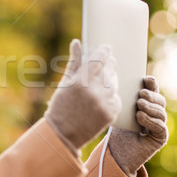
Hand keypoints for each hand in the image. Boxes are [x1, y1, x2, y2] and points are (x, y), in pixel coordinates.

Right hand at [45, 39, 121, 154]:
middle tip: (106, 63)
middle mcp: (94, 90)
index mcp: (80, 80)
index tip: (106, 48)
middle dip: (109, 64)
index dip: (104, 51)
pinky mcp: (111, 113)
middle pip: (109, 68)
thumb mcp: (65, 82)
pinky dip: (111, 96)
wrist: (63, 134)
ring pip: (114, 83)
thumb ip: (74, 62)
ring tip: (99, 85)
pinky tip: (100, 99)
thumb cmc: (61, 105)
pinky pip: (116, 98)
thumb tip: (76, 43)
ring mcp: (104, 103)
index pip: (99, 58)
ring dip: (109, 80)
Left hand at [108, 76, 168, 176]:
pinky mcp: (161, 138)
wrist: (117, 153)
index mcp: (148, 104)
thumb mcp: (120, 111)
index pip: (153, 90)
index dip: (152, 84)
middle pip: (160, 100)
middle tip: (140, 94)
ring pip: (161, 113)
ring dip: (150, 107)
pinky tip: (140, 116)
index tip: (146, 78)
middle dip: (151, 96)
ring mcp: (160, 126)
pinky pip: (160, 127)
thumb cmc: (118, 129)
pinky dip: (150, 120)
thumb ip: (124, 99)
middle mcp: (156, 113)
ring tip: (139, 104)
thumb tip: (119, 83)